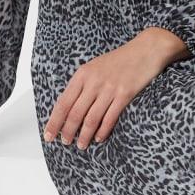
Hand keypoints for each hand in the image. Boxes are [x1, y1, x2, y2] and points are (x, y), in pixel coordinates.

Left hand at [43, 28, 183, 149]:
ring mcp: (109, 88)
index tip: (48, 135)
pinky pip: (110, 118)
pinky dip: (102, 131)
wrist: (146, 49)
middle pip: (75, 113)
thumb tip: (69, 108)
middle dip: (68, 131)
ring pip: (91, 119)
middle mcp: (94, 81)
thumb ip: (83, 84)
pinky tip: (99, 138)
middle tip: (65, 142)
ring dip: (84, 135)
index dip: (54, 121)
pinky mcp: (125, 95)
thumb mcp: (95, 66)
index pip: (63, 102)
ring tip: (81, 145)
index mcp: (83, 74)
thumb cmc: (120, 60)